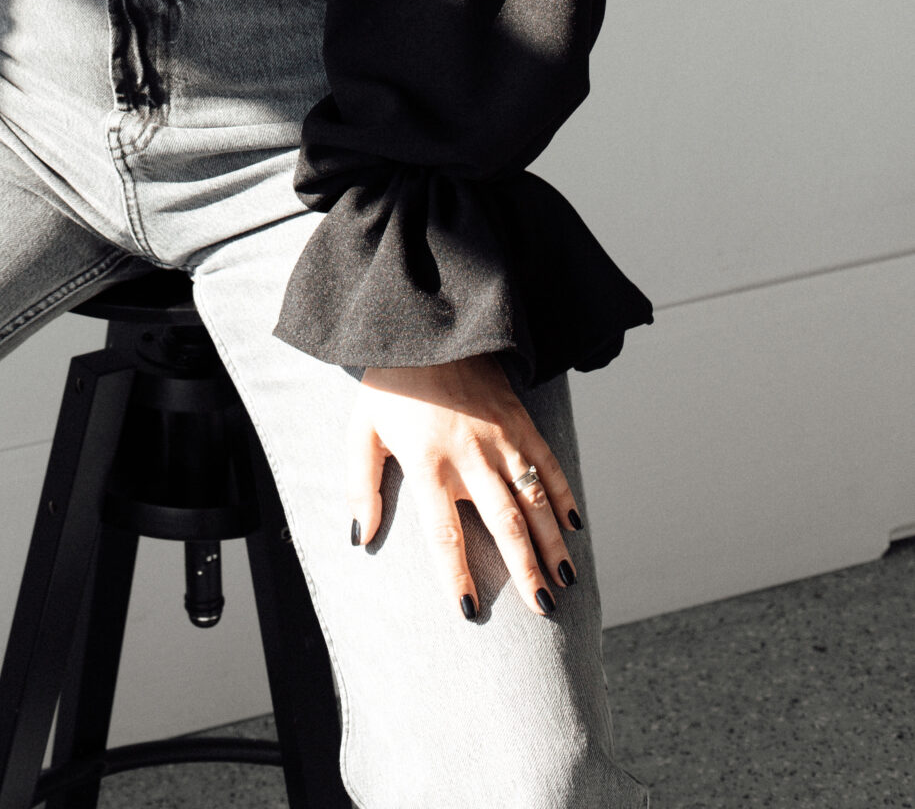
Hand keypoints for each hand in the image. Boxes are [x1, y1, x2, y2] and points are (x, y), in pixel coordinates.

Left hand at [347, 354, 581, 622]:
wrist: (426, 326)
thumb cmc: (390, 385)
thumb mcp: (362, 430)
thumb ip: (361, 485)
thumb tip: (360, 537)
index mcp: (426, 461)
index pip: (443, 531)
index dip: (456, 573)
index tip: (469, 610)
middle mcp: (467, 453)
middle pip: (502, 521)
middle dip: (524, 567)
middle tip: (543, 607)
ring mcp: (499, 435)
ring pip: (532, 497)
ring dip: (551, 541)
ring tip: (565, 579)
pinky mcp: (518, 418)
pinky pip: (547, 462)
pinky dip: (562, 495)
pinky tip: (575, 527)